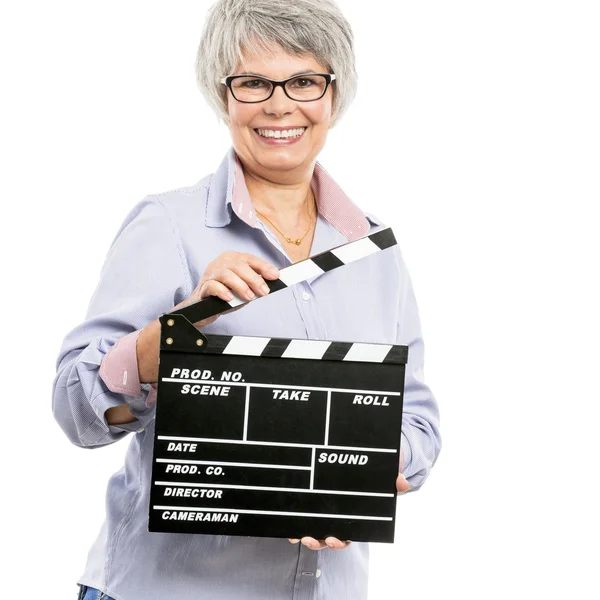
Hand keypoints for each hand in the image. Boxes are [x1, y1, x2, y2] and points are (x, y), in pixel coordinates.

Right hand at [172, 251, 279, 326]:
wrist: (202, 309)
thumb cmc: (225, 295)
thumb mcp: (243, 288)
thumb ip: (253, 284)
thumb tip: (268, 284)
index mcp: (232, 259)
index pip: (249, 259)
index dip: (263, 266)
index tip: (275, 275)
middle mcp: (220, 263)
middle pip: (238, 265)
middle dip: (254, 278)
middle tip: (264, 291)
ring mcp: (210, 274)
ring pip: (226, 274)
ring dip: (240, 285)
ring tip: (249, 297)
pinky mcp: (202, 288)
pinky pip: (212, 286)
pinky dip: (222, 291)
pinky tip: (230, 298)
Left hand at [287, 473, 409, 549]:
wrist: (358, 458)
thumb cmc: (369, 473)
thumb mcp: (380, 474)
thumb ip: (391, 478)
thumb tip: (403, 482)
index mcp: (353, 517)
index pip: (347, 534)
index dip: (340, 541)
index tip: (334, 539)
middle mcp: (336, 519)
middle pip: (328, 538)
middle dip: (320, 542)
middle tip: (313, 539)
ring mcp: (322, 514)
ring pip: (314, 532)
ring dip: (307, 538)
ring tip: (300, 536)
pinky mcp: (310, 506)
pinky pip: (302, 520)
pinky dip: (294, 526)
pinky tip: (289, 527)